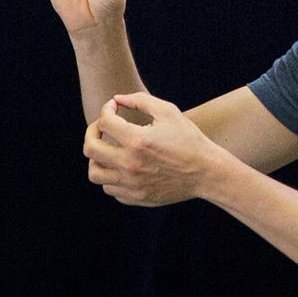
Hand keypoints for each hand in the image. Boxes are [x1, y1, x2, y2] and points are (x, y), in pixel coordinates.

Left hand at [84, 90, 227, 205]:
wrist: (207, 173)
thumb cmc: (189, 139)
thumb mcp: (168, 112)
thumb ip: (140, 100)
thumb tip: (116, 99)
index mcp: (137, 141)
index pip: (104, 122)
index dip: (106, 110)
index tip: (113, 108)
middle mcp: (130, 164)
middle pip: (90, 149)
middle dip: (92, 133)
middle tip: (101, 128)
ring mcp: (131, 184)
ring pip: (95, 173)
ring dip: (97, 158)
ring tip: (107, 150)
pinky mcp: (135, 197)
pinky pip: (110, 188)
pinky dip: (111, 176)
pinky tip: (122, 166)